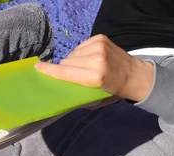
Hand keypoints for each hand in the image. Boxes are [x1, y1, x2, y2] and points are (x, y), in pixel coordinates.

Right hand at [34, 34, 153, 101]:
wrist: (136, 76)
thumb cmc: (114, 91)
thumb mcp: (96, 100)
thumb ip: (78, 95)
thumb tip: (60, 89)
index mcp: (94, 77)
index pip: (65, 72)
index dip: (49, 70)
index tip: (38, 67)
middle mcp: (96, 59)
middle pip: (66, 62)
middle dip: (66, 69)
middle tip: (77, 76)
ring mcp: (98, 46)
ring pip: (72, 54)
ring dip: (74, 61)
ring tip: (86, 67)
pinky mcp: (100, 38)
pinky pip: (80, 46)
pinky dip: (81, 53)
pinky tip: (91, 59)